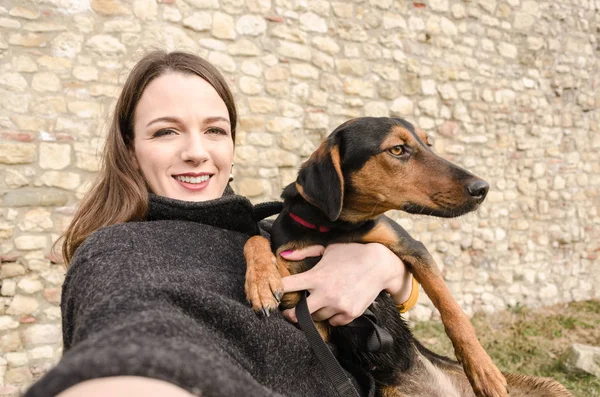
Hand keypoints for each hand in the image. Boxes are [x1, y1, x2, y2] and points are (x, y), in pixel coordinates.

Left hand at [280, 243, 411, 325]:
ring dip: (315, 312)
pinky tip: (335, 305)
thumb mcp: (328, 248)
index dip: (277, 290)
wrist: (380, 264)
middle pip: (298, 313)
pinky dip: (332, 316)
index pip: (288, 286)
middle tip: (290, 312)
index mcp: (317, 276)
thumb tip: (283, 255)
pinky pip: (333, 322)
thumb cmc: (352, 253)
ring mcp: (338, 305)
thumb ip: (305, 252)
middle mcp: (325, 293)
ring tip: (319, 302)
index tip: (273, 294)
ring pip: (317, 318)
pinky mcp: (350, 314)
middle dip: (291, 314)